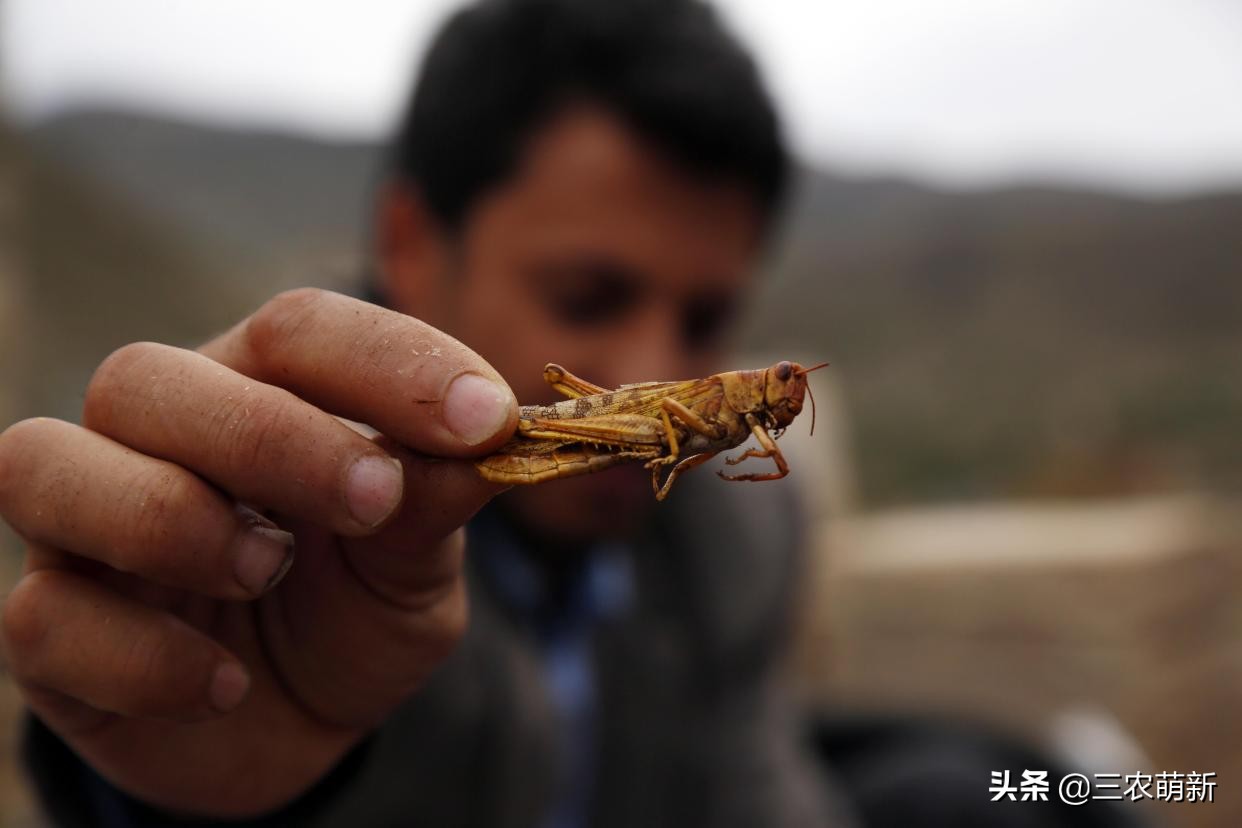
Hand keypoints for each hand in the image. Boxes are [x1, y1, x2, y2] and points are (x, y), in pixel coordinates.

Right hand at [0, 289, 516, 816]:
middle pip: (148, 377)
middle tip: (373, 499)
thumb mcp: (416, 565)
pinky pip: (42, 616)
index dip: (389, 362)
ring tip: (267, 572)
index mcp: (258, 392)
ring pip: (44, 464)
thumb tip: (493, 438)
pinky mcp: (49, 629)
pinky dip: (143, 656)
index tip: (486, 418)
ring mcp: (84, 529)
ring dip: (170, 517)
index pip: (296, 329)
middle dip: (267, 434)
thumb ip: (436, 501)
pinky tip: (226, 687)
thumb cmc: (355, 612)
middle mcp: (155, 439)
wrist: (301, 727)